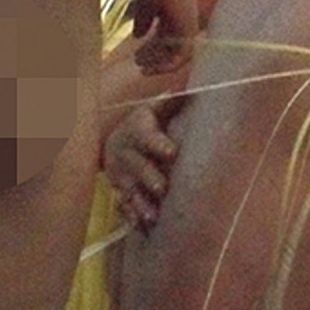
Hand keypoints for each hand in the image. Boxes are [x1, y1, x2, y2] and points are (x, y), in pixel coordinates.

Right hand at [104, 96, 180, 229]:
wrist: (114, 140)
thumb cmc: (145, 123)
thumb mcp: (155, 109)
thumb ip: (174, 100)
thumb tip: (194, 82)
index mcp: (137, 130)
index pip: (147, 136)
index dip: (159, 144)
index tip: (173, 152)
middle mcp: (126, 153)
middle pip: (138, 166)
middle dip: (149, 178)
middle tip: (162, 188)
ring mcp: (120, 174)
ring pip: (129, 189)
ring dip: (141, 203)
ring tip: (153, 216)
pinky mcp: (118, 190)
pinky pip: (124, 205)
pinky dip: (132, 216)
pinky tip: (142, 227)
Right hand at [132, 0, 196, 74]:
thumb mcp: (145, 5)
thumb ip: (142, 21)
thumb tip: (138, 37)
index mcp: (171, 19)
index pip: (162, 42)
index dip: (150, 51)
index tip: (136, 56)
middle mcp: (181, 26)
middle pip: (169, 51)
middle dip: (153, 60)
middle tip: (138, 64)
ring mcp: (187, 29)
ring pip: (177, 56)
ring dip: (160, 65)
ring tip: (143, 69)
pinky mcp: (190, 31)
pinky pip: (183, 56)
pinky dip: (170, 64)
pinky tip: (154, 68)